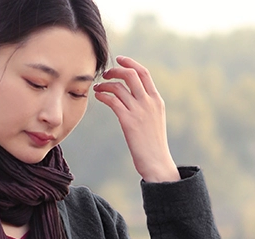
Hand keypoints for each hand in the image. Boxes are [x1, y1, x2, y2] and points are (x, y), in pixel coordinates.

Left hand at [93, 56, 179, 182]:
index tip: (119, 60)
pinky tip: (98, 96)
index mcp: (157, 100)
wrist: (157, 163)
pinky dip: (103, 95)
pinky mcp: (129, 121)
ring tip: (97, 88)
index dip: (130, 63)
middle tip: (104, 74)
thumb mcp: (155, 122)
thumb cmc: (153, 146)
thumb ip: (147, 109)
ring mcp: (139, 111)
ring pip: (119, 87)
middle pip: (131, 74)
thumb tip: (134, 102)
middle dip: (116, 70)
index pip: (144, 73)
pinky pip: (113, 101)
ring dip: (105, 84)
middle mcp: (149, 102)